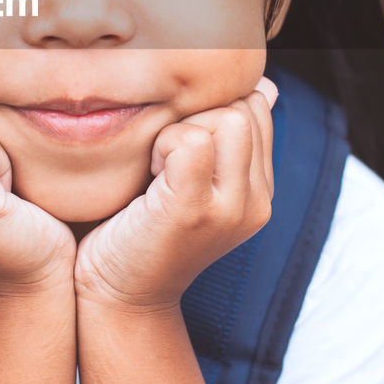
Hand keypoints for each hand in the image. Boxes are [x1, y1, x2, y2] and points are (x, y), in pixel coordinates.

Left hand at [72, 76, 277, 311]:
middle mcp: (256, 202)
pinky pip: (193, 141)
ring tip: (158, 167)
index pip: (256, 110)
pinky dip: (164, 145)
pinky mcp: (195, 210)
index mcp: (259, 192)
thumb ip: (224, 140)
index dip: (210, 111)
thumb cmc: (142, 231)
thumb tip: (264, 86)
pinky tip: (149, 176)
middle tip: (164, 158)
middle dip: (198, 116)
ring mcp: (231, 208)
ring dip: (182, 129)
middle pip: (245, 108)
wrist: (119, 297)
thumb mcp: (193, 180)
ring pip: (228, 118)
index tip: (177, 148)